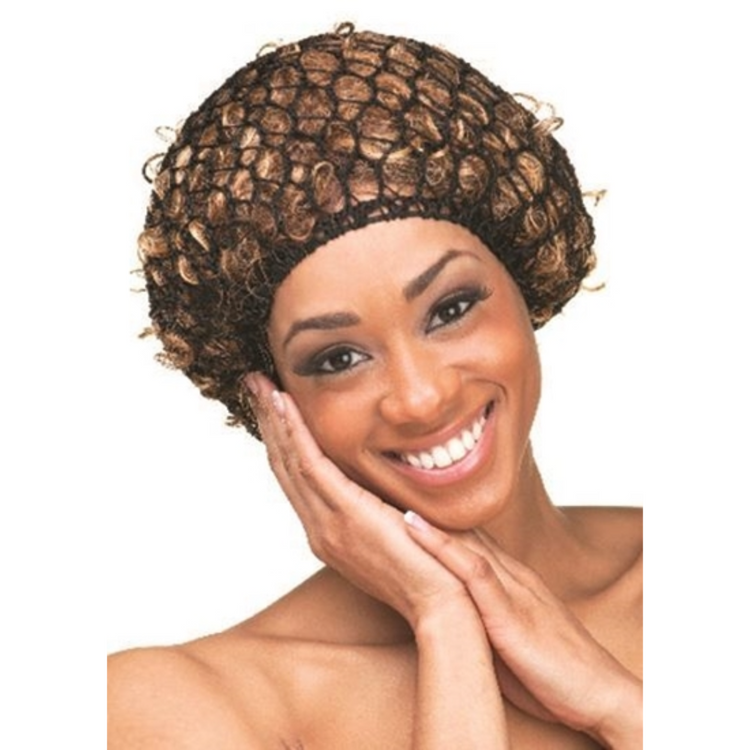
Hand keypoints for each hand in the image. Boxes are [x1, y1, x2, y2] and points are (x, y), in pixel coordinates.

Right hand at [245, 374, 470, 627]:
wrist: (443, 607)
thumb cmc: (433, 569)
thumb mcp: (400, 531)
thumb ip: (385, 506)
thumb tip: (390, 483)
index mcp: (331, 532)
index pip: (297, 477)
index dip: (282, 439)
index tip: (272, 405)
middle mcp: (320, 529)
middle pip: (284, 465)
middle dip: (268, 422)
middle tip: (253, 384)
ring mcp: (329, 524)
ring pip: (290, 460)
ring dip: (273, 418)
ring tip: (258, 384)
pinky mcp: (347, 514)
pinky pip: (309, 462)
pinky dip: (293, 430)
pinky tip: (282, 403)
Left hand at [405, 515, 644, 743]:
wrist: (599, 691)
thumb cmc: (551, 668)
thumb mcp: (508, 633)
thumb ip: (482, 615)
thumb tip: (450, 612)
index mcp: (508, 579)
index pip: (467, 540)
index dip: (433, 521)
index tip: (399, 504)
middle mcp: (508, 574)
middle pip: (461, 532)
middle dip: (424, 510)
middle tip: (385, 484)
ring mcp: (510, 590)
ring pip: (462, 541)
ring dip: (425, 517)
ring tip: (387, 495)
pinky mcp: (510, 615)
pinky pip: (472, 572)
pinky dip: (442, 547)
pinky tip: (415, 528)